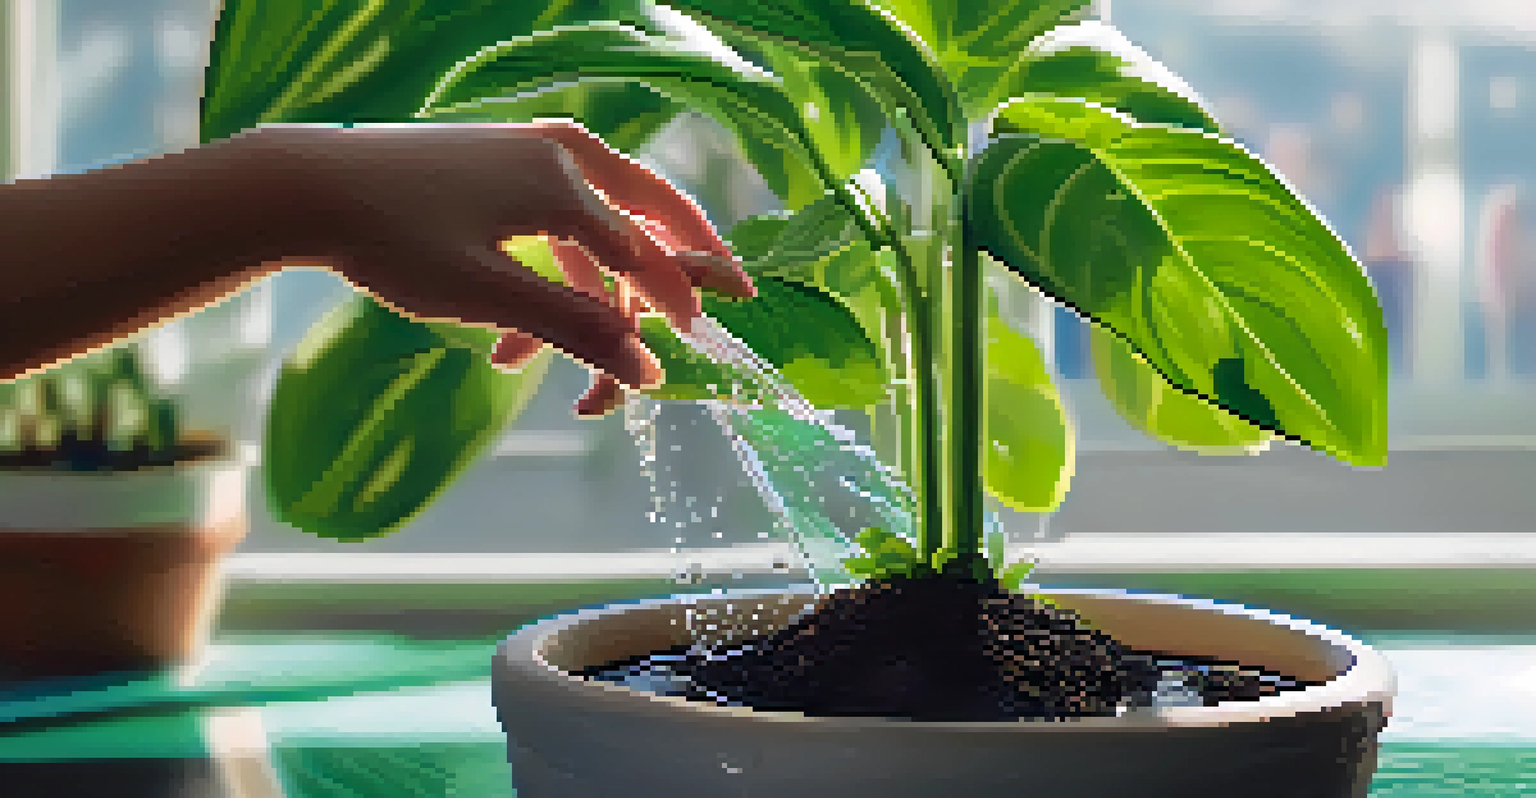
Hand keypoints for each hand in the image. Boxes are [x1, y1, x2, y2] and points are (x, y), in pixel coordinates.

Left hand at [254, 121, 752, 415]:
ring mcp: (526, 155)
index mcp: (564, 181)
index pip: (645, 251)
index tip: (705, 342)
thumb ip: (576, 329)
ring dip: (591, 307)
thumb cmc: (395, 238)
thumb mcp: (491, 295)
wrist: (305, 188)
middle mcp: (558, 156)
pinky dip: (550, 286)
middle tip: (732, 293)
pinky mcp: (497, 169)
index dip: (677, 303)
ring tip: (571, 386)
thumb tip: (648, 370)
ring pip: (596, 231)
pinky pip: (552, 229)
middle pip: (649, 208)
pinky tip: (512, 351)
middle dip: (683, 262)